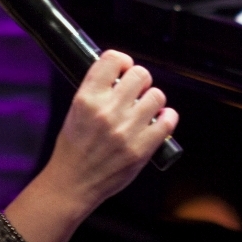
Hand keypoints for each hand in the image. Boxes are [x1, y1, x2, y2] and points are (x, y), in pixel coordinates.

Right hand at [47, 50, 178, 216]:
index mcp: (87, 98)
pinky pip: (167, 121)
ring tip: (146, 109)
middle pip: (140, 74)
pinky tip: (159, 120)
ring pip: (156, 95)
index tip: (124, 69)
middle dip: (140, 81)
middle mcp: (107, 111)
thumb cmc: (74, 148)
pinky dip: (167, 118)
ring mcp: (126, 130)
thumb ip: (96, 91)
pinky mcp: (142, 148)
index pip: (112, 59)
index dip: (122, 61)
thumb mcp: (75, 111)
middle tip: (136, 91)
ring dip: (153, 100)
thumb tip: (120, 74)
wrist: (74, 183)